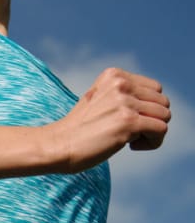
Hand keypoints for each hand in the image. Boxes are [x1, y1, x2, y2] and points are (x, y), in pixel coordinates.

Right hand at [46, 67, 170, 172]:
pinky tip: (131, 147)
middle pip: (163, 101)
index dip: (147, 108)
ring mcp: (125, 102)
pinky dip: (152, 143)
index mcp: (114, 75)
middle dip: (151, 120)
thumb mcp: (100, 101)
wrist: (57, 145)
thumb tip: (158, 107)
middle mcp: (121, 84)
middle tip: (129, 132)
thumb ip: (125, 96)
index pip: (155, 89)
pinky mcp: (128, 122)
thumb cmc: (78, 130)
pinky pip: (161, 130)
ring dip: (152, 132)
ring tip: (130, 140)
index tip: (127, 121)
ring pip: (165, 115)